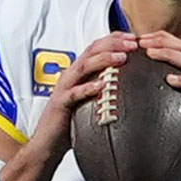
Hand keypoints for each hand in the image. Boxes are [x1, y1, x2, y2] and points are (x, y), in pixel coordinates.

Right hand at [29, 32, 138, 155]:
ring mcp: (65, 88)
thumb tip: (126, 83)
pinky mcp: (61, 104)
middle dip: (113, 44)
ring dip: (104, 59)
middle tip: (132, 43)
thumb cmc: (69, 123)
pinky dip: (89, 87)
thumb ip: (102, 88)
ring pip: (84, 66)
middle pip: (91, 51)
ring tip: (122, 57)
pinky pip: (75, 93)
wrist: (47, 143)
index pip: (96, 48)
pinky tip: (103, 85)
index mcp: (78, 73)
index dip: (114, 39)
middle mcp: (71, 76)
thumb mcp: (89, 100)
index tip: (133, 37)